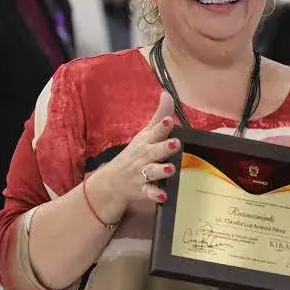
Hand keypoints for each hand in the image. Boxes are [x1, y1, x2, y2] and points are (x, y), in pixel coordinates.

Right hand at [95, 91, 179, 219]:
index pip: (155, 131)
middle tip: (175, 143)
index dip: (162, 126)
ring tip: (170, 169)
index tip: (168, 120)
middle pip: (155, 151)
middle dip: (165, 147)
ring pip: (152, 171)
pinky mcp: (142, 189)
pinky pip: (149, 193)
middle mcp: (145, 156)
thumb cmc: (136, 153)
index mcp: (147, 141)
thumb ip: (159, 115)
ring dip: (161, 170)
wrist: (113, 181)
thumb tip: (167, 93)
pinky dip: (155, 195)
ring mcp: (142, 173)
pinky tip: (163, 196)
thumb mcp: (146, 133)